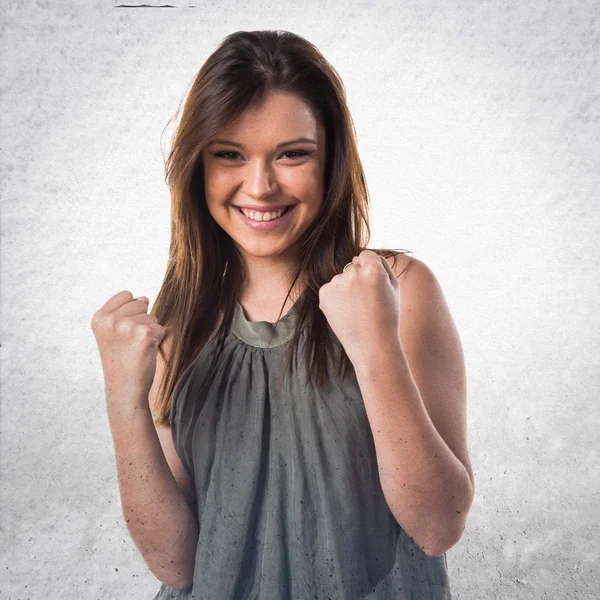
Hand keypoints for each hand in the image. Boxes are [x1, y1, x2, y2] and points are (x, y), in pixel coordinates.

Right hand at [91, 290, 164, 399]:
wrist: (124, 388)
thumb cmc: (121, 360)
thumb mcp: (113, 333)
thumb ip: (126, 311)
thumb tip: (144, 298)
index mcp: (99, 317)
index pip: (126, 295)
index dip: (130, 310)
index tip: (123, 331)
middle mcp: (111, 320)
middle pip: (141, 303)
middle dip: (141, 320)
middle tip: (130, 342)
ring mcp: (127, 326)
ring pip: (152, 317)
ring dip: (149, 332)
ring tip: (136, 348)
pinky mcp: (144, 334)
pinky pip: (160, 329)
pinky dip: (157, 340)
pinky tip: (145, 352)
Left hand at [318, 250, 400, 364]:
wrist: (372, 345)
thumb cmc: (387, 317)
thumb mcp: (394, 288)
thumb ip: (380, 265)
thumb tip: (358, 256)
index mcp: (373, 269)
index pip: (366, 255)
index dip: (370, 269)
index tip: (372, 284)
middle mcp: (352, 273)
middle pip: (352, 267)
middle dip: (358, 280)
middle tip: (366, 302)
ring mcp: (336, 284)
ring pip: (341, 280)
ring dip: (346, 289)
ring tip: (356, 310)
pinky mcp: (324, 294)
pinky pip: (330, 290)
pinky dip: (335, 299)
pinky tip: (345, 313)